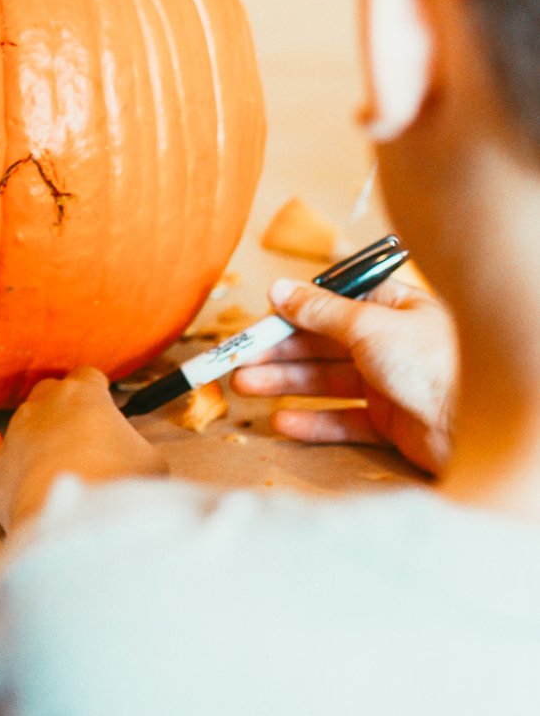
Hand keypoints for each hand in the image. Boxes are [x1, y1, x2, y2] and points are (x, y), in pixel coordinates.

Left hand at [0, 367, 164, 531]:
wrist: (70, 519)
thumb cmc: (117, 480)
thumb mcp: (150, 461)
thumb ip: (135, 448)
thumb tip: (130, 458)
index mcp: (81, 393)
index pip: (87, 376)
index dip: (96, 390)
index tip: (104, 405)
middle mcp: (41, 406)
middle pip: (49, 393)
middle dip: (64, 408)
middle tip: (84, 437)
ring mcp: (13, 436)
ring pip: (26, 429)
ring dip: (42, 442)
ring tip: (64, 472)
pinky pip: (13, 466)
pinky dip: (25, 476)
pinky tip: (44, 497)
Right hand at [230, 276, 453, 473]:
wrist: (476, 425)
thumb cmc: (434, 363)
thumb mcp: (368, 325)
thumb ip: (320, 311)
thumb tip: (279, 289)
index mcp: (393, 310)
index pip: (334, 304)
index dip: (296, 312)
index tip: (261, 319)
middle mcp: (391, 345)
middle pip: (324, 345)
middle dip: (279, 352)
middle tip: (239, 359)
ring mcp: (391, 385)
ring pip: (327, 382)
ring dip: (286, 383)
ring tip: (246, 388)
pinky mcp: (391, 425)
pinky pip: (342, 421)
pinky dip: (312, 421)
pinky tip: (282, 422)